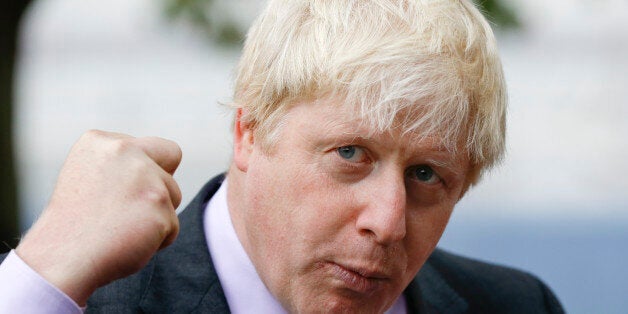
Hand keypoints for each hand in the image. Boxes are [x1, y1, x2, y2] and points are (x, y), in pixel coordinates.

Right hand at [15, 130, 181, 304]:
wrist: (62, 259)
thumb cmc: (75, 226)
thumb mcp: (88, 178)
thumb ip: (120, 166)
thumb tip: (159, 169)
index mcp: (100, 141)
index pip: (147, 147)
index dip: (142, 172)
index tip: (117, 194)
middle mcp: (124, 150)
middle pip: (171, 153)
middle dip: (164, 177)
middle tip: (138, 205)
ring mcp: (144, 176)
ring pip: (173, 195)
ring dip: (157, 216)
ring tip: (123, 229)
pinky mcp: (159, 204)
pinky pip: (172, 226)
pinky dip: (157, 240)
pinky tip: (129, 243)